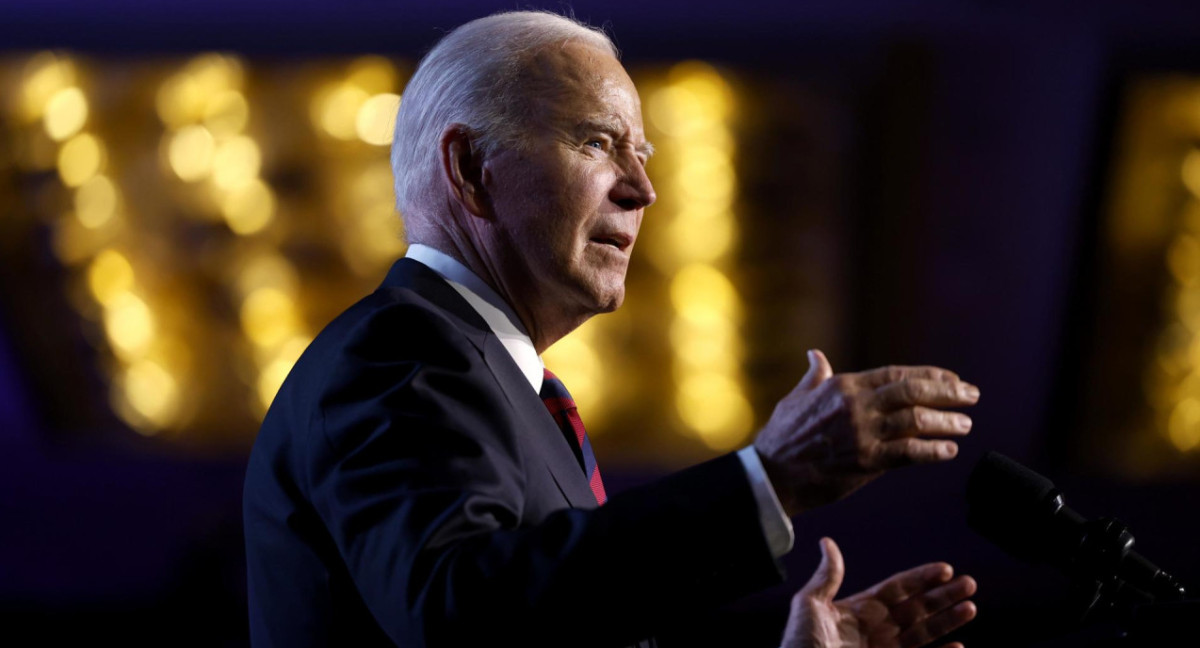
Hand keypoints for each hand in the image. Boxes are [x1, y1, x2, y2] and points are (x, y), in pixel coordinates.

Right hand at [754, 350, 978, 514]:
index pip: (896, 374)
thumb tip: (815, 355)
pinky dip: (932, 451)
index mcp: (844, 386)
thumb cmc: (782, 435)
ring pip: (916, 421)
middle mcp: (857, 406)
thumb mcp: (797, 397)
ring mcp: (863, 434)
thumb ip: (815, 376)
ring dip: (946, 422)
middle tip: (971, 396)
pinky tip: (948, 452)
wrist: (772, 473)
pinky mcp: (867, 462)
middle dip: (947, 392)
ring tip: (965, 424)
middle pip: (913, 392)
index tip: (951, 378)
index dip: (929, 375)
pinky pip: (909, 454)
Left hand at [782, 538, 976, 647]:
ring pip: (924, 633)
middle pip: (917, 609)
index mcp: (860, 610)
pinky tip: (959, 646)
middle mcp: (877, 631)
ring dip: (948, 621)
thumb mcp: (810, 605)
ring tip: (970, 607)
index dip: (921, 578)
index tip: (946, 569)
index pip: (897, 589)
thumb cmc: (800, 644)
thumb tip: (828, 542)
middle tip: (969, 584)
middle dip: (943, 597)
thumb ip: (828, 577)